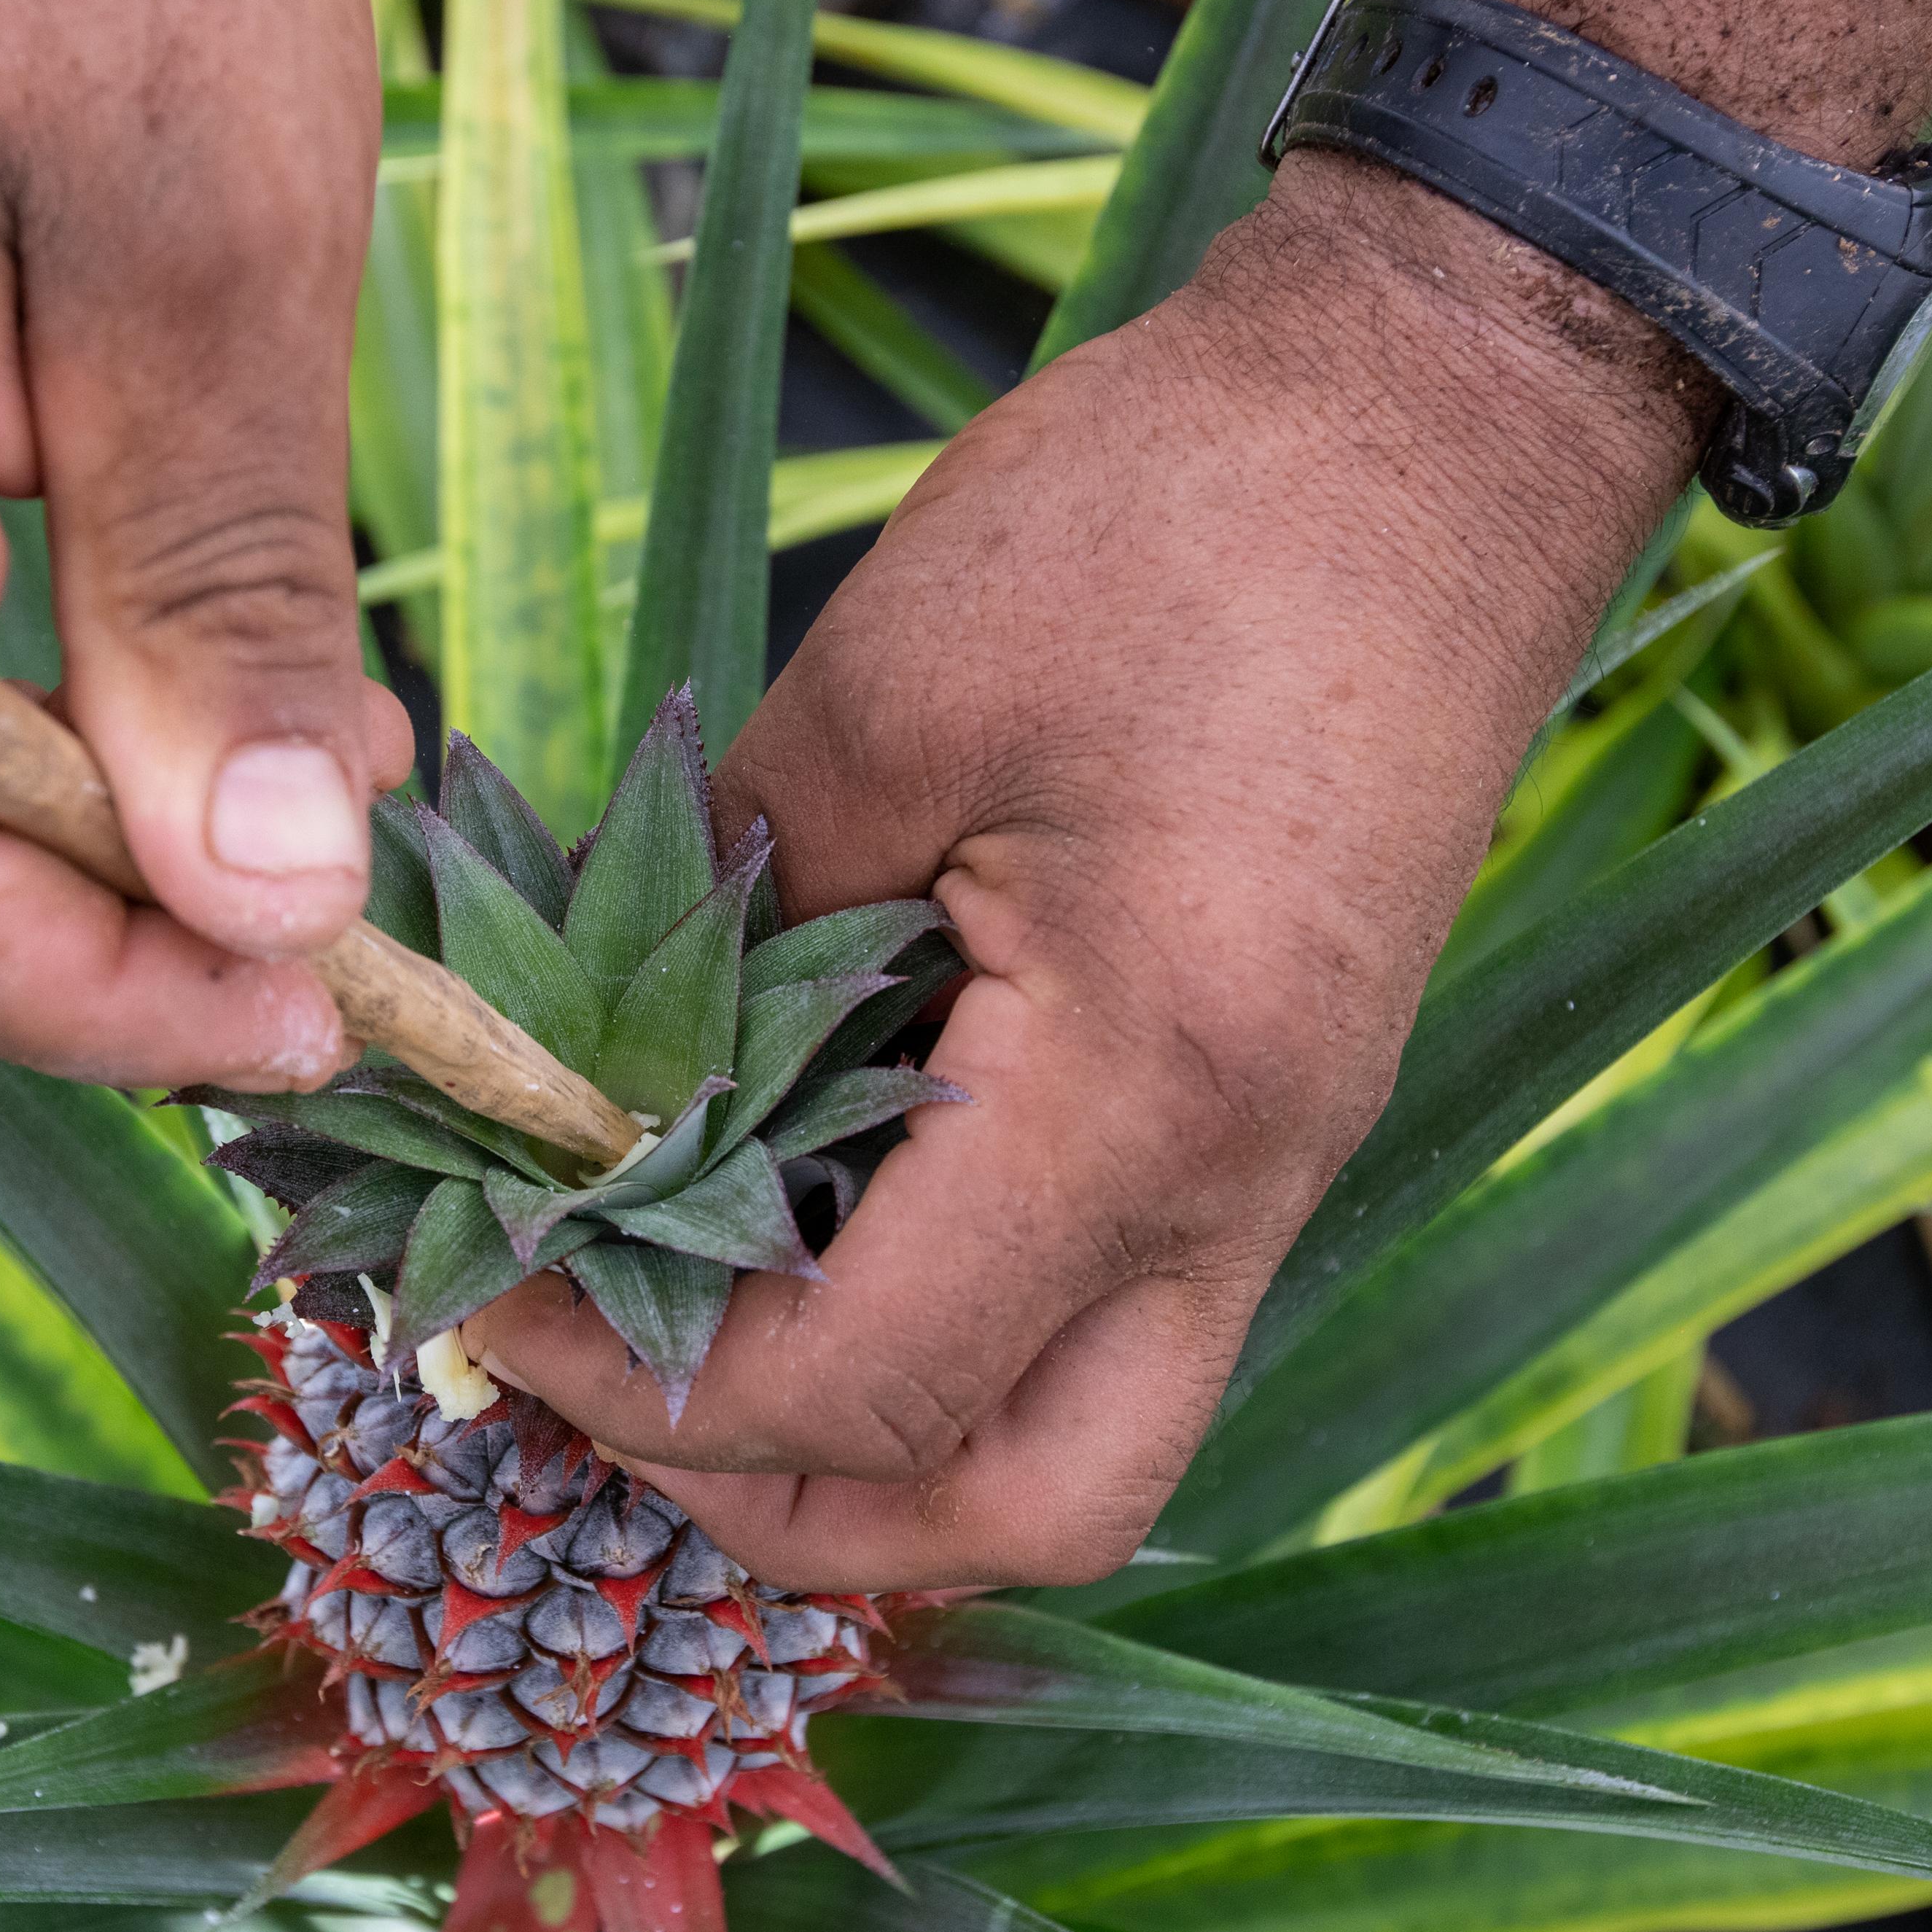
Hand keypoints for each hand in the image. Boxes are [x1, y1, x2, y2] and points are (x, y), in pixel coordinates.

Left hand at [468, 156, 1701, 1587]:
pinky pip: (1106, 1324)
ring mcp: (1276, 1165)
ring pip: (1082, 1448)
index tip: (489, 1301)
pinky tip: (805, 1237)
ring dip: (877, 1454)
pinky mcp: (1269, 1116)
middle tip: (593, 1388)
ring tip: (685, 1343)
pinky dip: (947, 1343)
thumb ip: (728, 926)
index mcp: (1143, 1091)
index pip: (870, 1381)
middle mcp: (1238, 1183)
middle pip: (1023, 1512)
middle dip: (784, 1509)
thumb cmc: (1176, 522)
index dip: (645, 1387)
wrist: (1442, 420)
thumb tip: (596, 1077)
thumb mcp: (888, 702)